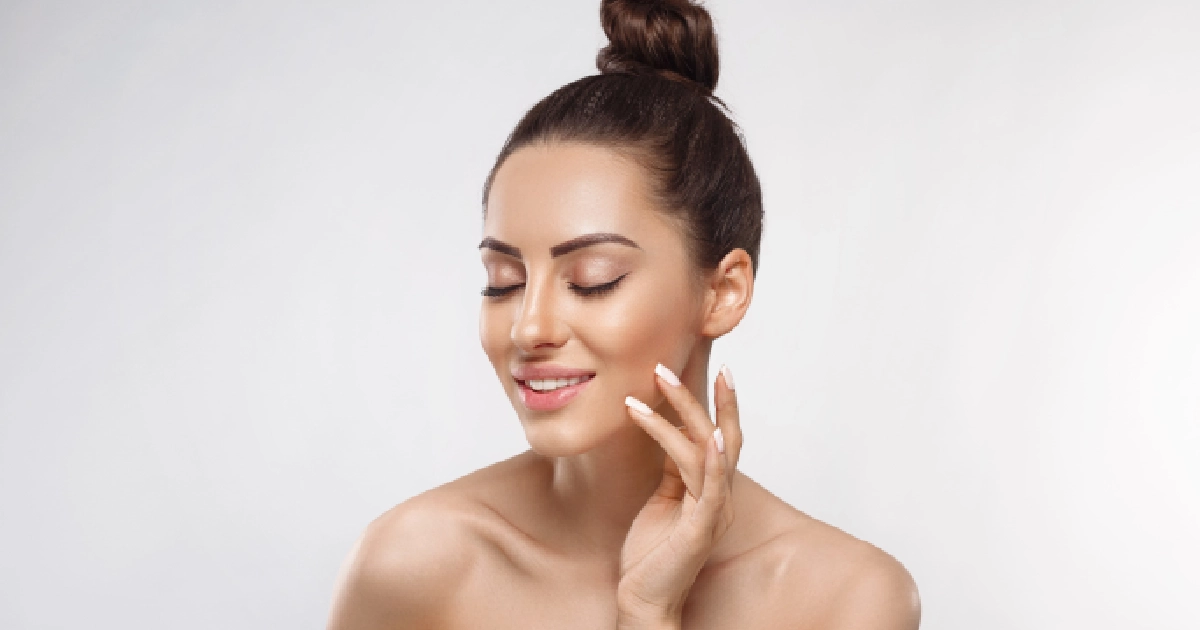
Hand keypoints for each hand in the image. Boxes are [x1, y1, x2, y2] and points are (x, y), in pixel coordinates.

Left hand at [617, 363, 741, 628]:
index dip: (718, 404)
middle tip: (678, 364)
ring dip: (683, 412)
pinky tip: (712, 438)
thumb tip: (670, 430)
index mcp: (711, 490)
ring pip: (708, 451)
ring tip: (657, 382)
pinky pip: (712, 489)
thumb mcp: (662, 499)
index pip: (720, 437)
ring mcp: (714, 513)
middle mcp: (720, 497)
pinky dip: (713, 462)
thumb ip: (673, 469)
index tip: (715, 369)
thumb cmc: (652, 553)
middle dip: (706, 397)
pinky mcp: (702, 529)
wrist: (645, 599)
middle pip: (722, 436)